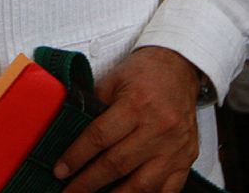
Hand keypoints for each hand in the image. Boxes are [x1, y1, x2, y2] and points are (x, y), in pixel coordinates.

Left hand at [53, 46, 200, 192]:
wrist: (179, 67)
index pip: (99, 137)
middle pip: (117, 164)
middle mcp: (159, 127)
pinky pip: (168, 189)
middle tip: (70, 191)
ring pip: (143, 184)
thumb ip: (93, 108)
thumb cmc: (145, 73)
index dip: (76, 157)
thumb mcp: (113, 80)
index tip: (61, 170)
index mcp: (137, 104)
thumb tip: (70, 135)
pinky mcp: (187, 157)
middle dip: (88, 182)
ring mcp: (175, 146)